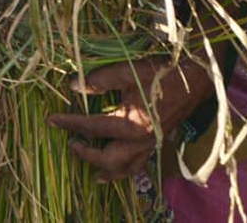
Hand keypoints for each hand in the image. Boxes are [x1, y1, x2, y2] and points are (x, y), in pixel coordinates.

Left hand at [47, 58, 213, 181]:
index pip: (92, 127)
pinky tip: (118, 167)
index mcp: (131, 125)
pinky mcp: (157, 143)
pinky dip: (125, 169)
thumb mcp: (127, 73)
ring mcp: (150, 145)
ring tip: (93, 173)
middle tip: (71, 144)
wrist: (195, 81)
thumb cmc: (161, 76)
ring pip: (126, 169)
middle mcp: (140, 142)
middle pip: (108, 159)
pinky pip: (139, 164)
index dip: (70, 123)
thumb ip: (99, 80)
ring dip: (107, 171)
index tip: (51, 120)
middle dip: (87, 155)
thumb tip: (73, 86)